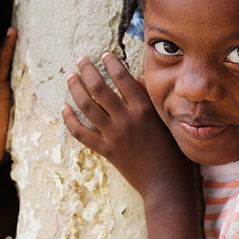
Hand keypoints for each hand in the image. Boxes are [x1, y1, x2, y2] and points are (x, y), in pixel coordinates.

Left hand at [62, 52, 187, 196]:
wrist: (166, 184)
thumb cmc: (173, 151)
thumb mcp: (167, 120)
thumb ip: (151, 99)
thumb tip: (137, 78)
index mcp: (144, 109)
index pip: (123, 78)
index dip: (111, 63)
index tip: (104, 54)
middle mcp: (127, 120)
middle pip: (99, 88)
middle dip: (87, 70)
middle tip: (80, 60)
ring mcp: (114, 136)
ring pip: (87, 107)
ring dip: (75, 89)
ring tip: (70, 78)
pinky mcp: (106, 151)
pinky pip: (82, 134)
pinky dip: (71, 120)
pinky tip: (65, 108)